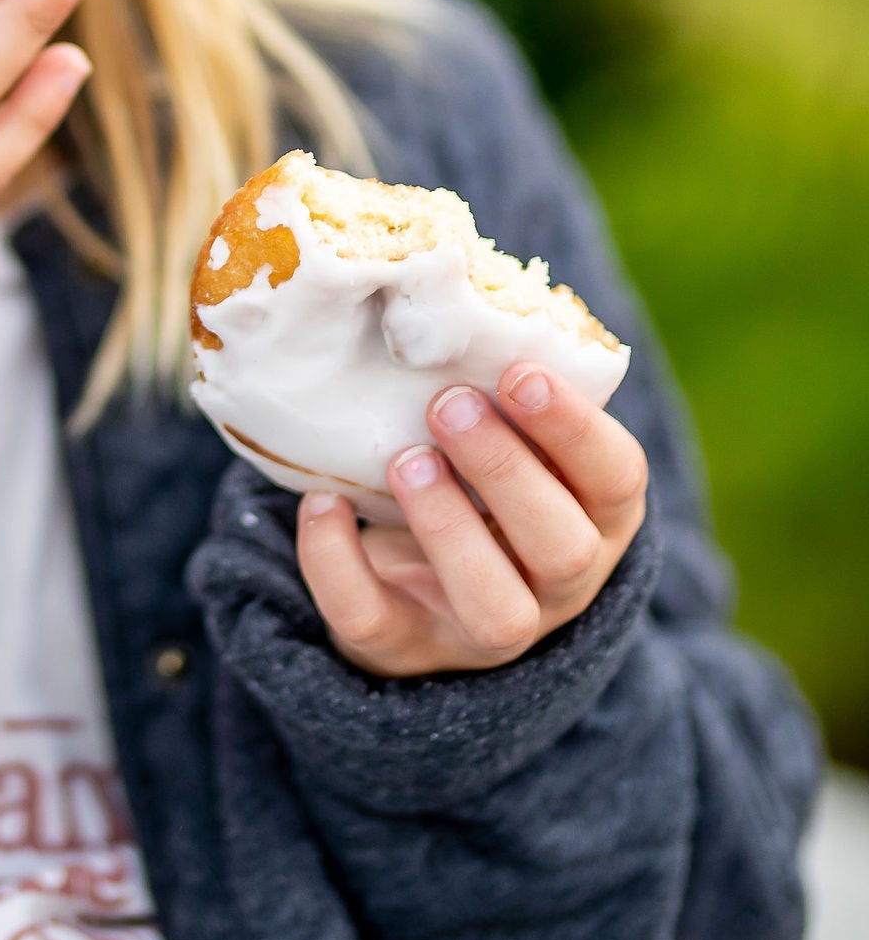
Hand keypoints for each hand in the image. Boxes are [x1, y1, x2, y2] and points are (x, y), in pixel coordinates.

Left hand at [296, 363, 648, 677]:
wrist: (414, 578)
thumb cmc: (475, 476)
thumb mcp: (507, 436)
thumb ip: (498, 389)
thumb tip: (442, 288)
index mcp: (595, 516)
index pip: (617, 479)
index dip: (575, 429)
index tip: (519, 372)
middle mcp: (558, 583)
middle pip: (563, 548)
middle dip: (507, 471)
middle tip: (449, 405)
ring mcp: (486, 629)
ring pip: (495, 609)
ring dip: (448, 527)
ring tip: (404, 458)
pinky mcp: (408, 650)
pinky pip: (375, 623)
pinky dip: (338, 562)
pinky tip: (321, 503)